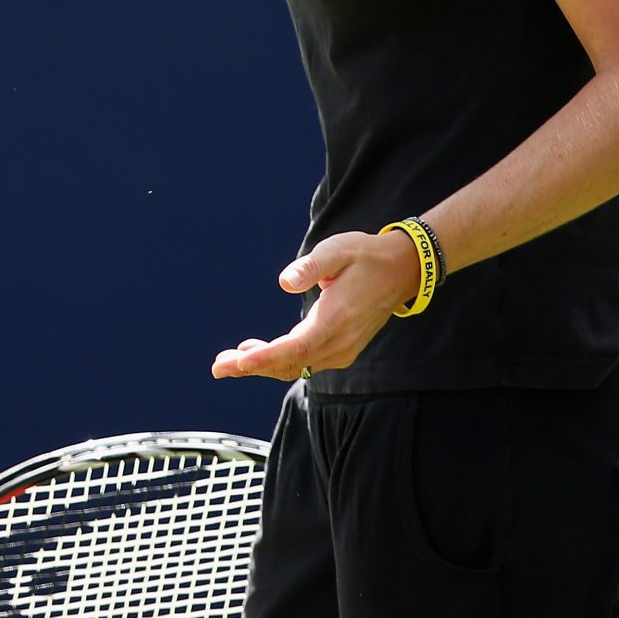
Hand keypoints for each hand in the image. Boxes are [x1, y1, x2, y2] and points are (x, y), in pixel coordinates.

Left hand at [210, 229, 423, 382]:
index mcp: (336, 319)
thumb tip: (285, 282)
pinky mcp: (341, 349)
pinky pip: (305, 362)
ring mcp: (342, 350)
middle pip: (290, 363)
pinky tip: (256, 351)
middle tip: (217, 367)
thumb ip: (311, 266)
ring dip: (262, 365)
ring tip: (228, 360)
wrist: (401, 271)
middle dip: (251, 367)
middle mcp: (340, 342)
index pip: (296, 348)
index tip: (238, 363)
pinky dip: (279, 360)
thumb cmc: (364, 256)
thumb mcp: (336, 250)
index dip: (265, 357)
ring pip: (296, 366)